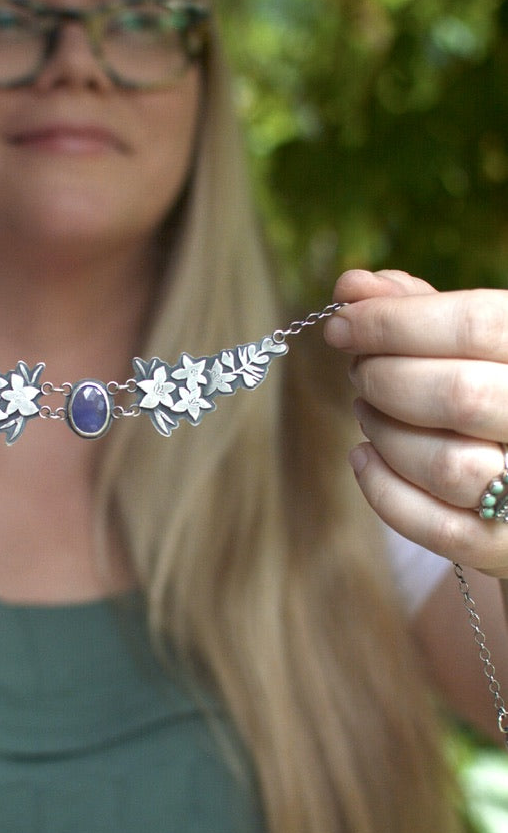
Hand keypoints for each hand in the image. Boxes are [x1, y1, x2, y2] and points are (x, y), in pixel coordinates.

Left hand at [324, 268, 507, 576]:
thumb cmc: (499, 392)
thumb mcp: (477, 341)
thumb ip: (420, 309)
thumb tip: (351, 286)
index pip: (475, 325)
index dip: (394, 321)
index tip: (341, 323)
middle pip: (458, 395)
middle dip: (385, 377)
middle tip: (358, 369)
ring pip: (447, 465)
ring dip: (385, 432)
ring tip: (366, 409)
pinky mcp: (506, 547)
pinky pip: (437, 527)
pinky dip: (384, 491)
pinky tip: (363, 457)